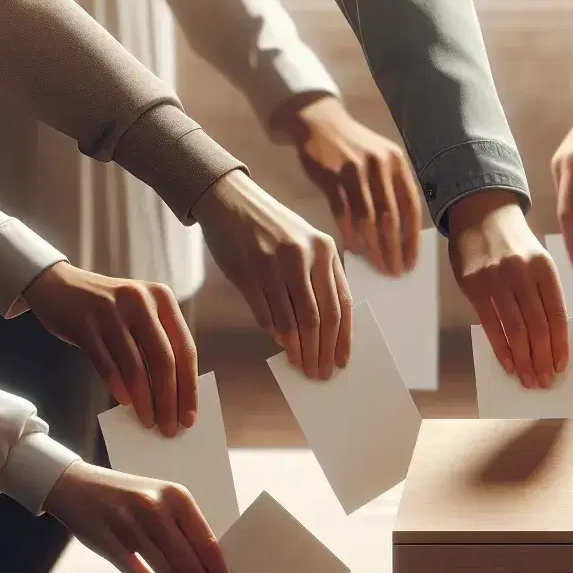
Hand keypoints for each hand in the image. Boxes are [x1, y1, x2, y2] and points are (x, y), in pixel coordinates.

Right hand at [22, 262, 195, 436]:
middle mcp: (140, 301)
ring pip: (135, 366)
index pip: (186, 349)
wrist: (57, 284)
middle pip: (164, 361)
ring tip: (148, 421)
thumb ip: (157, 344)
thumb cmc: (108, 309)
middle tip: (169, 428)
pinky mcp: (84, 324)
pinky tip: (125, 403)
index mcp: (162, 298)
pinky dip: (118, 387)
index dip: (189, 387)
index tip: (190, 417)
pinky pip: (107, 364)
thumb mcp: (140, 314)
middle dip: (168, 401)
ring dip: (144, 401)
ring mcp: (110, 311)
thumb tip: (173, 396)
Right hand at [43, 461, 237, 572]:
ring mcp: (132, 526)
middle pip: (192, 562)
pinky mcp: (110, 542)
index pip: (208, 544)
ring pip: (169, 571)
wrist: (76, 485)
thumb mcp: (161, 499)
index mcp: (178, 497)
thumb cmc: (128, 497)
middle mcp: (157, 510)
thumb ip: (183, 527)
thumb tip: (210, 568)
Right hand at [193, 168, 351, 380]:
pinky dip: (274, 332)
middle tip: (319, 372)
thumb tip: (325, 330)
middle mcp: (304, 256)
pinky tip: (280, 343)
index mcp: (325, 250)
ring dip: (298, 348)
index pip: (341, 304)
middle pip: (321, 317)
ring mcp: (274, 264)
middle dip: (321, 351)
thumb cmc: (273, 227)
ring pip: (293, 320)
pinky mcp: (248, 271)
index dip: (343, 338)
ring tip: (300, 364)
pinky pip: (265, 312)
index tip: (341, 361)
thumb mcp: (306, 244)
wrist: (230, 200)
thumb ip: (319, 280)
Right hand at [277, 95, 424, 277]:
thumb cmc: (355, 149)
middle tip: (394, 272)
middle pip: (391, 216)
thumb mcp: (381, 163)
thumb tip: (400, 237)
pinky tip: (353, 248)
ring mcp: (354, 169)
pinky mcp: (330, 174)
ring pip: (368, 217)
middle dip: (394, 249)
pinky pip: (341, 210)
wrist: (320, 121)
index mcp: (398, 165)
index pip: (411, 209)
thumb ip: (391, 193)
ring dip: (373, 245)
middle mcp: (380, 166)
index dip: (412, 239)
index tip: (411, 262)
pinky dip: (348, 231)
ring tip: (376, 265)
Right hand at [448, 189, 568, 388]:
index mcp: (545, 268)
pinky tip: (508, 363)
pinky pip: (490, 323)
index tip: (561, 367)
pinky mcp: (474, 284)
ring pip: (515, 328)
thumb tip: (548, 342)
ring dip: (523, 359)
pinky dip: (501, 347)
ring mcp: (497, 278)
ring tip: (528, 379)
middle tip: (544, 381)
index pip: (557, 314)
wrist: (481, 215)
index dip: (560, 344)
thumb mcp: (536, 262)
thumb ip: (542, 296)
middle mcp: (523, 272)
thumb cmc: (514, 247)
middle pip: (537, 325)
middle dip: (542, 358)